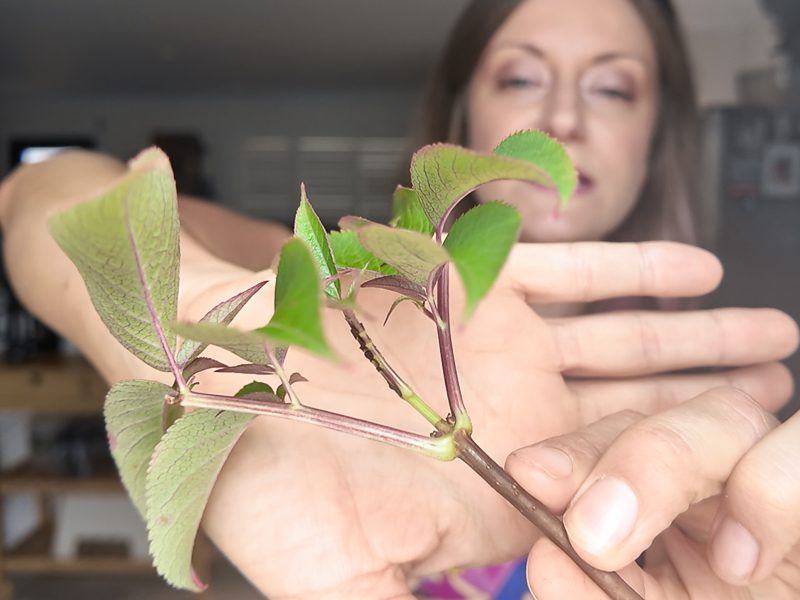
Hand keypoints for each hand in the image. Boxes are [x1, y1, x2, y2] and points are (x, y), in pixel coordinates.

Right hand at [185, 241, 796, 598]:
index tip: (762, 500)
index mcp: (491, 488)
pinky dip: (632, 271)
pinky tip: (696, 270)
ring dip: (698, 339)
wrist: (211, 372)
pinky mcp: (475, 285)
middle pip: (635, 415)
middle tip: (788, 403)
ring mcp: (497, 347)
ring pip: (619, 343)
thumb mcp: (341, 580)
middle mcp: (507, 415)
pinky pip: (569, 272)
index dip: (691, 504)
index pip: (611, 498)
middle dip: (717, 409)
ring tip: (772, 338)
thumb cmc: (265, 475)